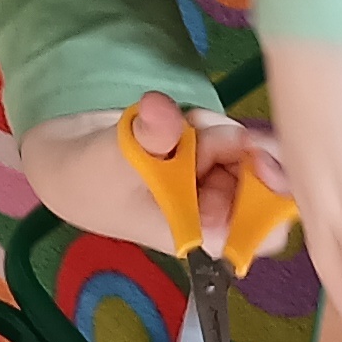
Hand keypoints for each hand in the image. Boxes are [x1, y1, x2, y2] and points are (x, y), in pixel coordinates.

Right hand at [19, 95, 290, 259]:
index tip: (253, 152)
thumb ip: (149, 135)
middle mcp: (217, 211)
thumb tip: (161, 108)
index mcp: (204, 233)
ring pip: (244, 148)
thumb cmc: (92, 180)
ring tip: (172, 133)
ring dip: (212, 130)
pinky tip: (175, 126)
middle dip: (231, 147)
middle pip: (260, 177)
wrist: (68, 163)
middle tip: (193, 136)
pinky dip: (203, 122)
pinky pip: (225, 131)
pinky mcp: (206, 155)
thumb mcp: (117, 156)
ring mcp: (214, 180)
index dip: (273, 192)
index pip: (267, 229)